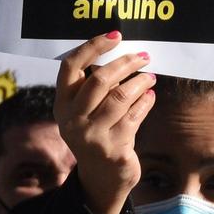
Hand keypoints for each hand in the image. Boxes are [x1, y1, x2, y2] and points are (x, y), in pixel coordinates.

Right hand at [54, 32, 157, 213]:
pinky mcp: (113, 149)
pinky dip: (145, 103)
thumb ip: (95, 88)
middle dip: (125, 63)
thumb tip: (122, 55)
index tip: (115, 36)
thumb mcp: (86, 112)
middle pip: (99, 80)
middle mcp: (72, 121)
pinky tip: (150, 97)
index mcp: (62, 106)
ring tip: (151, 77)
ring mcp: (92, 136)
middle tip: (143, 56)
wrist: (101, 178)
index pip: (70, 67)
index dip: (92, 47)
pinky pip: (134, 116)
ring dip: (140, 82)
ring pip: (120, 97)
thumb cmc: (97, 134)